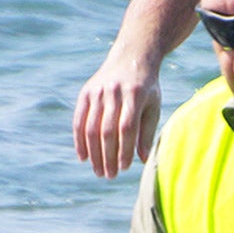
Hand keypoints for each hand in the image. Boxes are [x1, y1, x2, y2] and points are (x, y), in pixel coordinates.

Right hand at [73, 53, 161, 178]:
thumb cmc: (147, 87)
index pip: (127, 128)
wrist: (132, 56)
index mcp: (135, 94)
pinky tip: (83, 157)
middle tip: (110, 176)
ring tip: (98, 171)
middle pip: (107, 130)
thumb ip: (148, 132)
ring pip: (91, 128)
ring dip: (93, 153)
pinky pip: (79, 120)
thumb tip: (142, 160)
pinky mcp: (86, 92)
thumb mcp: (154, 106)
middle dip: (108, 156)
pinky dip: (79, 140)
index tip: (125, 168)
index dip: (124, 150)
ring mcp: (98, 91)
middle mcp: (114, 92)